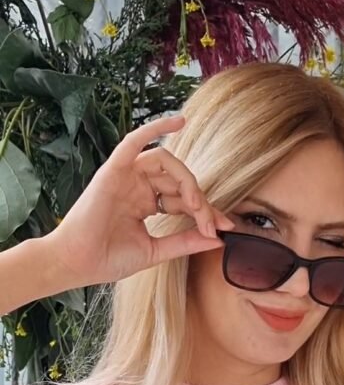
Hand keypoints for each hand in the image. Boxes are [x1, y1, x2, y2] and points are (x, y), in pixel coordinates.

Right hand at [45, 114, 233, 287]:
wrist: (79, 264)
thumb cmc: (109, 259)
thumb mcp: (156, 250)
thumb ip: (186, 242)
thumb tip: (219, 239)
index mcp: (146, 204)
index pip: (183, 199)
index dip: (206, 211)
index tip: (224, 228)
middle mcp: (138, 187)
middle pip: (179, 181)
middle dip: (201, 201)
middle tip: (213, 223)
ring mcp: (127, 176)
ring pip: (166, 163)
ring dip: (187, 181)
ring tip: (197, 204)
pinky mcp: (114, 170)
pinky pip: (136, 141)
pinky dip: (156, 127)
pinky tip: (178, 121)